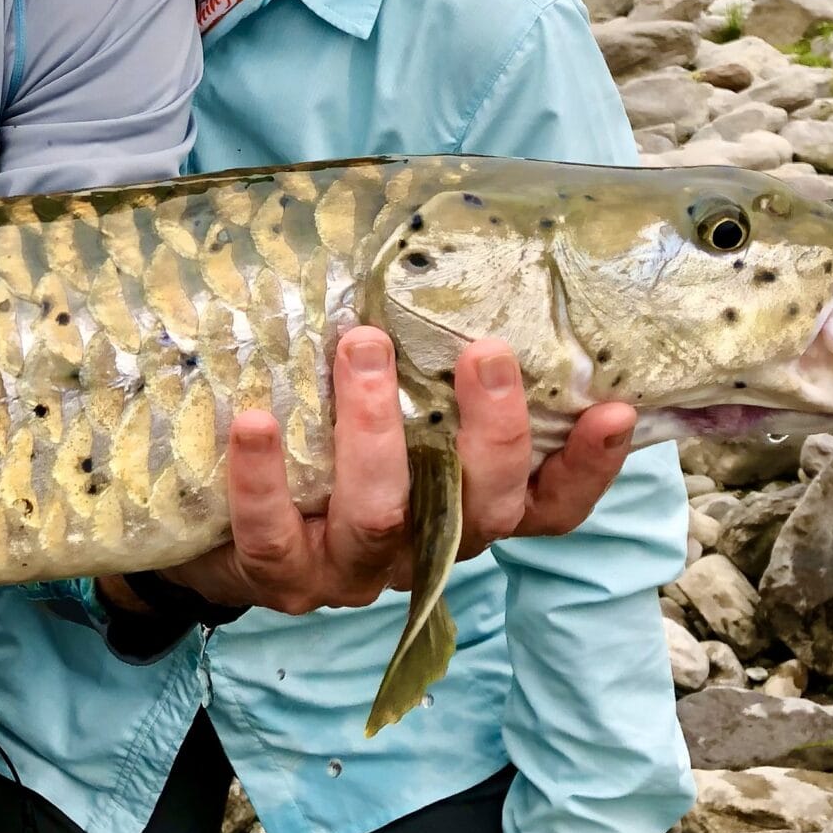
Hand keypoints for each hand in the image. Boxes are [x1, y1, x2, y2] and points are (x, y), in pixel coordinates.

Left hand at [131, 334, 637, 616]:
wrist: (217, 535)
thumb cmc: (319, 446)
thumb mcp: (385, 406)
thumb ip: (422, 362)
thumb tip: (449, 253)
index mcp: (463, 509)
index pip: (547, 505)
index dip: (587, 468)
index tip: (615, 407)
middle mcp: (424, 549)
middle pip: (482, 511)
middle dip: (491, 432)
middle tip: (484, 350)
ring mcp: (353, 572)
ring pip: (382, 518)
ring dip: (374, 432)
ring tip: (361, 345)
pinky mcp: (281, 579)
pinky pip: (276, 536)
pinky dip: (266, 478)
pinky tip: (257, 419)